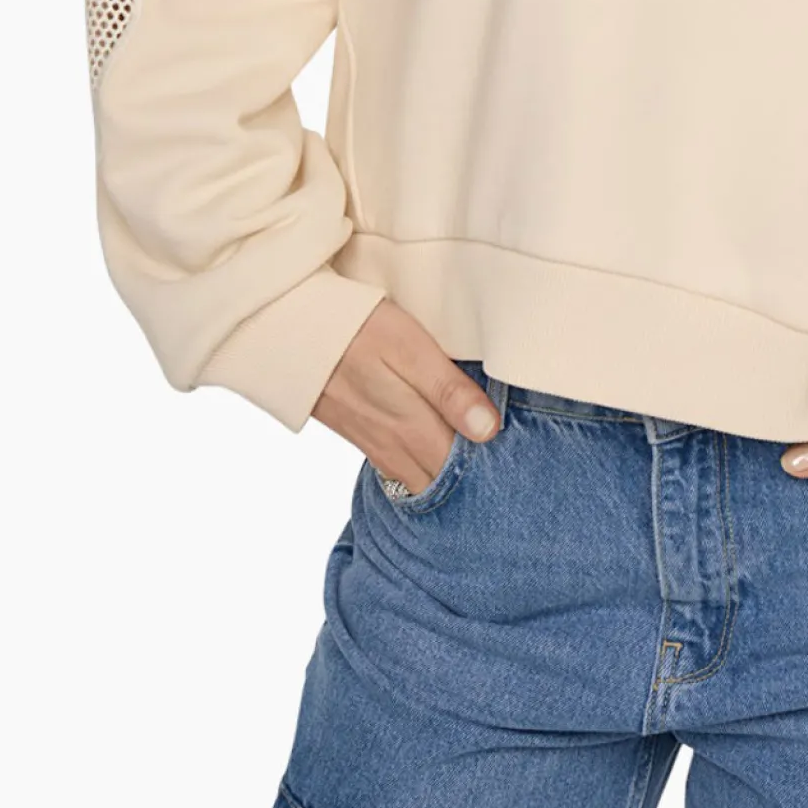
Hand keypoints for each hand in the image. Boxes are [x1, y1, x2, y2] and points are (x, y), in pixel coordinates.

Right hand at [311, 297, 500, 493]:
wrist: (290, 328)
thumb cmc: (357, 327)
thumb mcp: (410, 348)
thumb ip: (448, 391)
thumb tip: (489, 431)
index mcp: (411, 426)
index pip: (461, 469)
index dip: (492, 469)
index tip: (518, 461)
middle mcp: (393, 446)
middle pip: (442, 480)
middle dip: (474, 479)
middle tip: (507, 468)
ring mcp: (373, 444)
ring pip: (419, 479)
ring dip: (447, 477)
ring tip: (480, 464)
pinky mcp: (360, 436)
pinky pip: (398, 469)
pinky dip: (422, 470)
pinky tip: (437, 456)